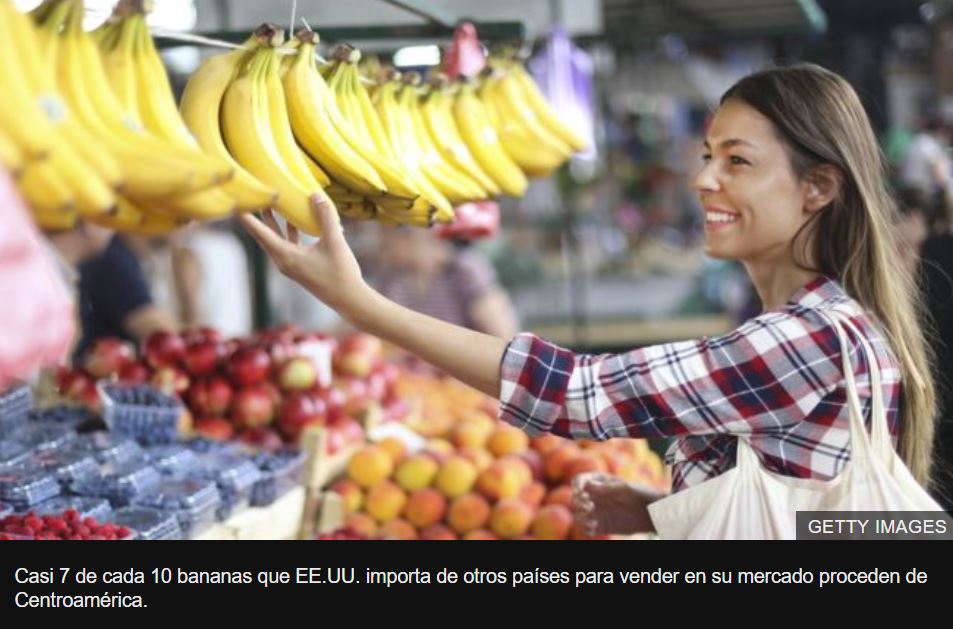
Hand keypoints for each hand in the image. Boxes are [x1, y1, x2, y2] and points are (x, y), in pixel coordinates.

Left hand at [238, 200, 367, 315]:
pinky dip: (289, 231)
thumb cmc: (341, 273)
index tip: (236, 202)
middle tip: (254, 195)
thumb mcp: (334, 241)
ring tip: (271, 204)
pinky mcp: (299, 266)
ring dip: (273, 222)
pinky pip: (288, 244)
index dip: (247, 217)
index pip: (260, 233)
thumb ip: (325, 216)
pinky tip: (295, 220)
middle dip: (259, 215)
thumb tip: (315, 194)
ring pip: (276, 239)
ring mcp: (291, 265)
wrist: (349, 299)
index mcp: (286, 256)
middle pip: (264, 234)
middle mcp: (283, 261)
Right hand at [571, 473, 667, 536]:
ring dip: (580, 516)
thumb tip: (588, 485)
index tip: (580, 492)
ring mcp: (597, 511)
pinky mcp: (600, 525)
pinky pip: (586, 527)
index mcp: (600, 482)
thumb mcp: (625, 490)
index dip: (577, 485)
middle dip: (578, 502)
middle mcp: (595, 496)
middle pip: (576, 497)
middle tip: (589, 506)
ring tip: (591, 519)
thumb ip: (607, 488)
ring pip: (579, 513)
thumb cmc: (641, 496)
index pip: (580, 480)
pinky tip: (594, 528)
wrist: (653, 514)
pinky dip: (586, 528)